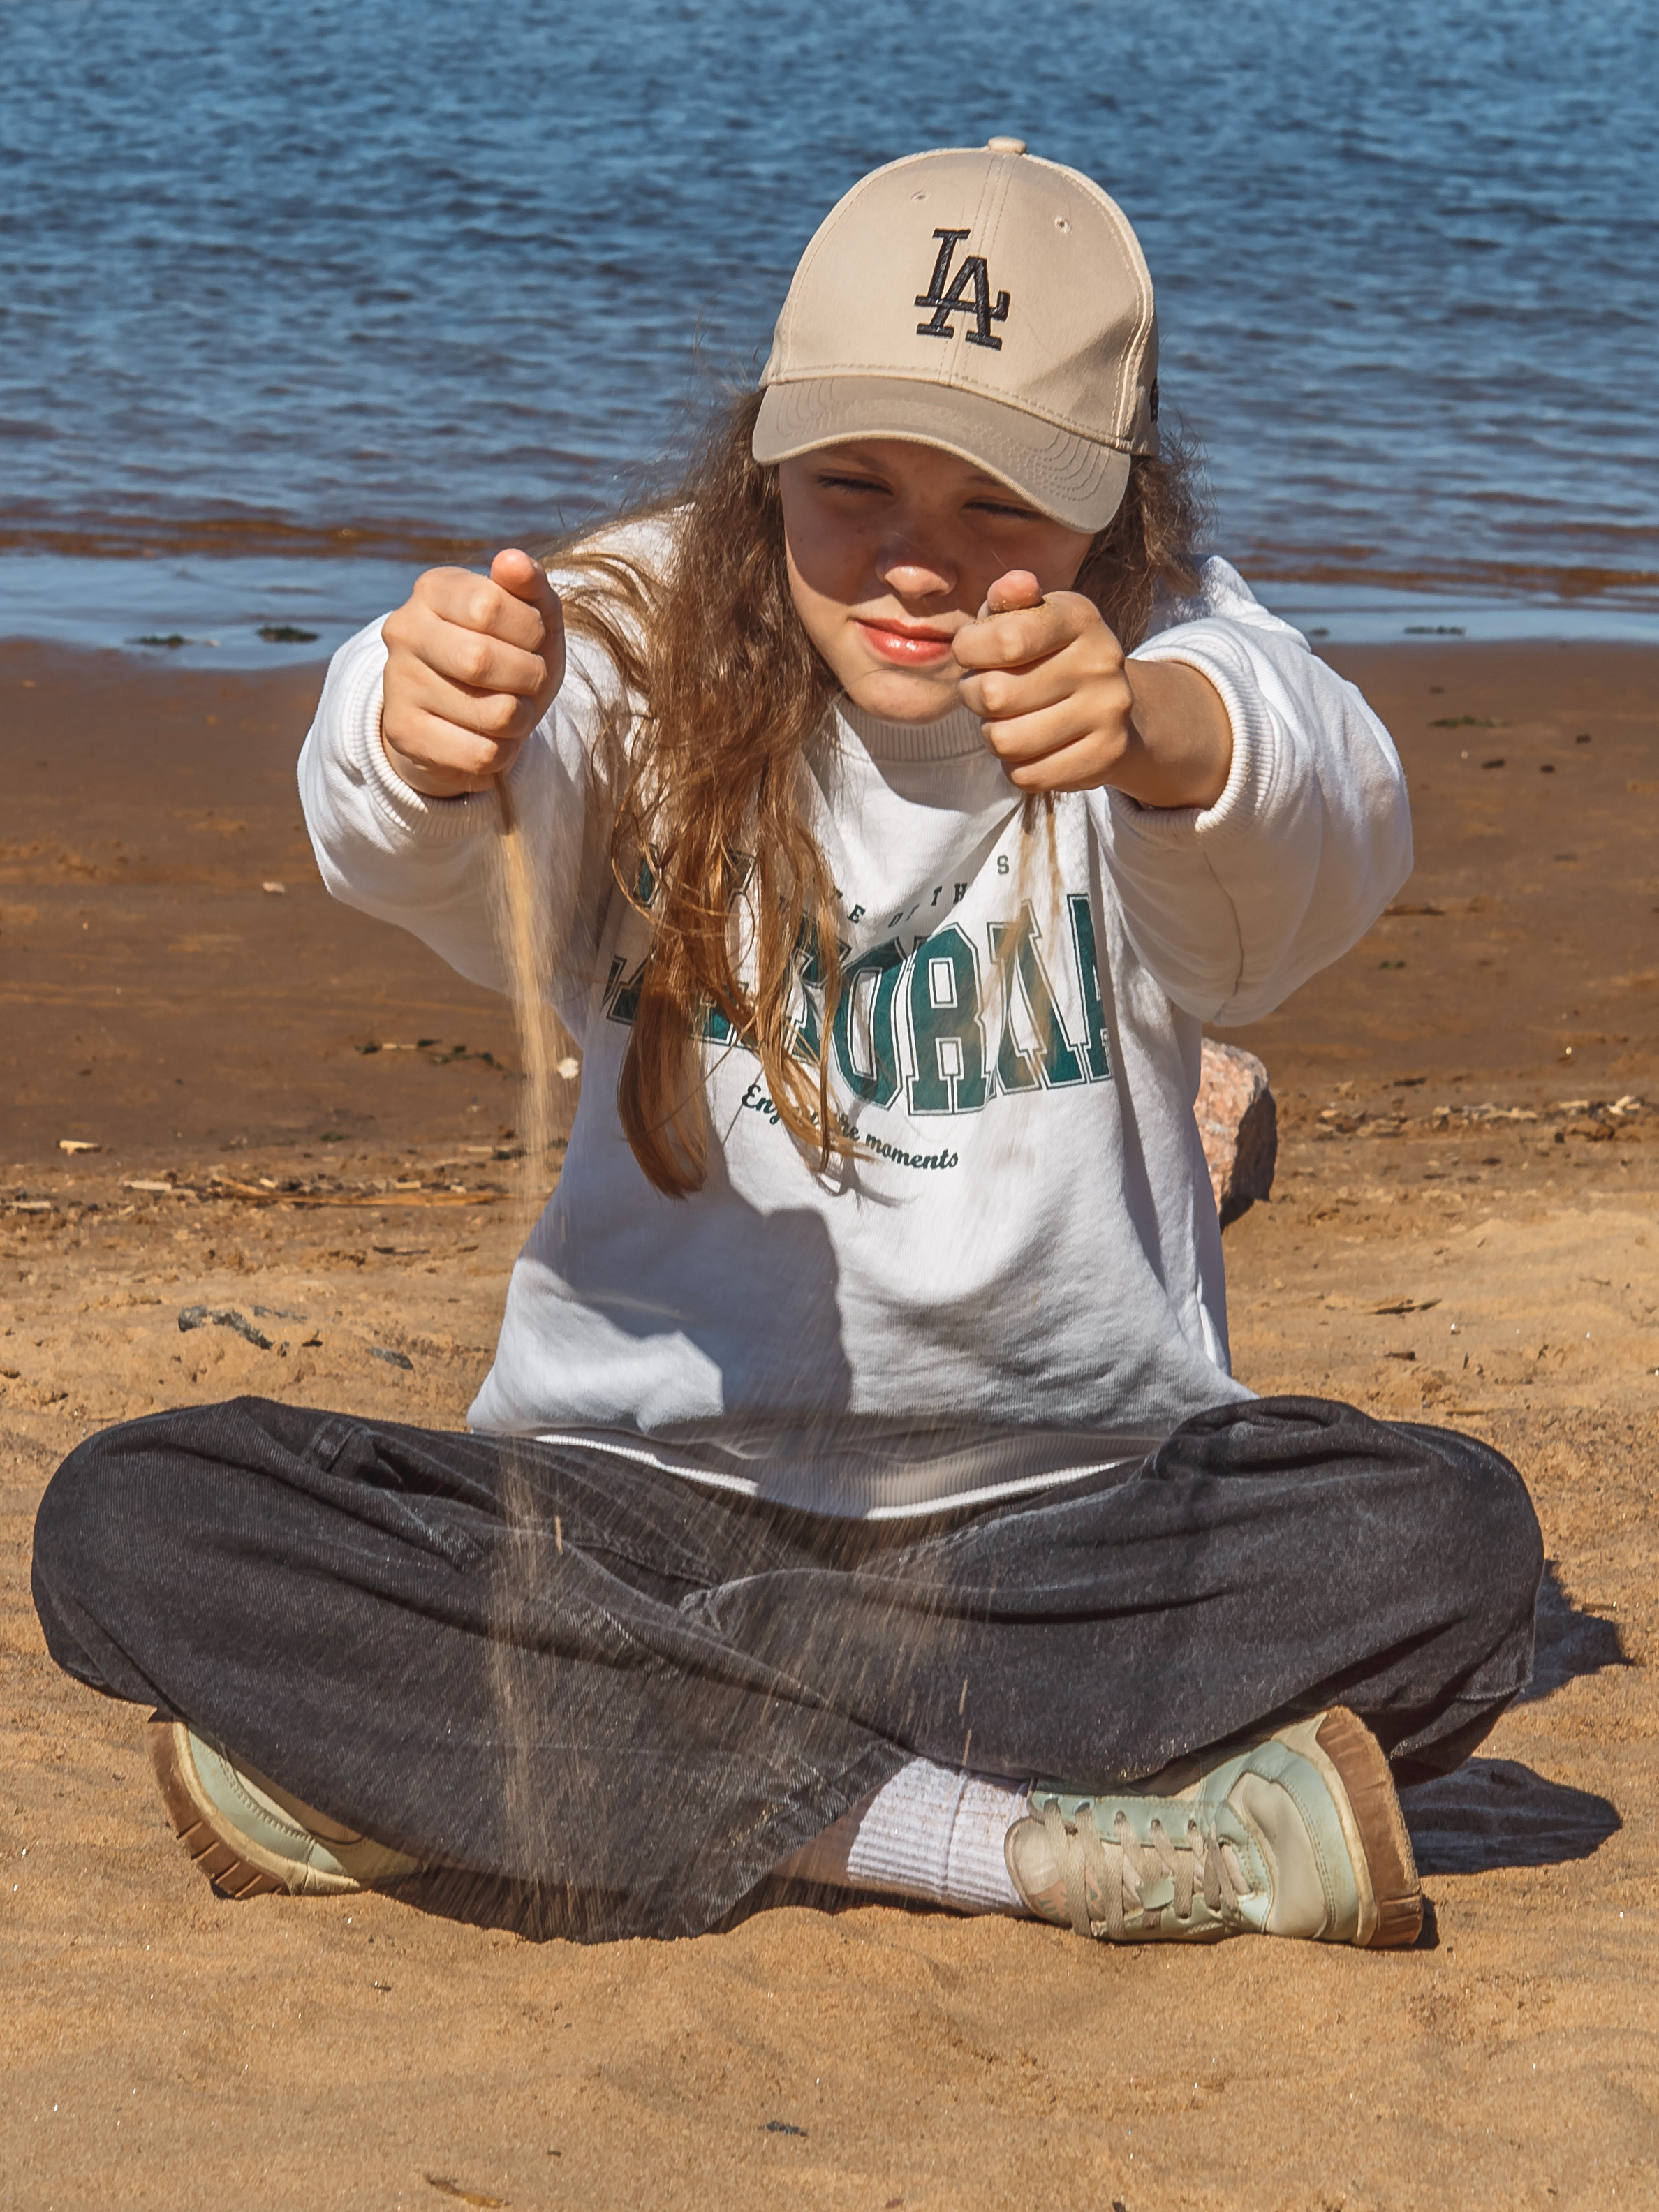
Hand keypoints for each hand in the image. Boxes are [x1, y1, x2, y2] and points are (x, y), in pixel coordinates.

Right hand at [379, 548, 565, 796]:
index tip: (535, 640)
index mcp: (433, 589)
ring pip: (491, 713)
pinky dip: (504, 751)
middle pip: (480, 660)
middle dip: (529, 677)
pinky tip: (493, 739)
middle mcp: (404, 630)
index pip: (488, 605)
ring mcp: (397, 683)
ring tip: (512, 710)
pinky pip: (479, 754)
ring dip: (522, 718)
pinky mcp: (404, 734)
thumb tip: (511, 561)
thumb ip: (531, 587)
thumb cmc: (509, 656)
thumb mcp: (531, 619)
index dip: (531, 631)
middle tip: (532, 680)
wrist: (464, 718)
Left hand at [953, 571, 1232, 808]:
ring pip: (1006, 741)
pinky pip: (1027, 775)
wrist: (1113, 706)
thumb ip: (1008, 600)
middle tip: (987, 692)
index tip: (970, 652)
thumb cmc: (1048, 655)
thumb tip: (1015, 584)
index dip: (969, 651)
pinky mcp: (1105, 757)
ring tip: (1007, 720)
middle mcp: (1101, 661)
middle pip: (996, 695)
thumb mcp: (1029, 618)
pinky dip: (1016, 766)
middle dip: (975, 696)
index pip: (1005, 639)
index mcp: (1079, 617)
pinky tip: (1030, 747)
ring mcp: (1107, 712)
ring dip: (993, 734)